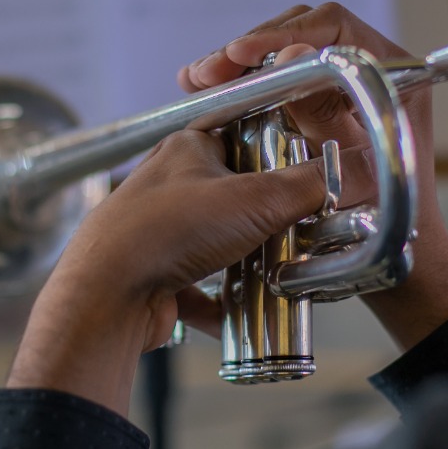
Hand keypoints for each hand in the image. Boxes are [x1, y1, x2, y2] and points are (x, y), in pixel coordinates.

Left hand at [7, 129, 328, 414]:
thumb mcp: (255, 199)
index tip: (309, 178)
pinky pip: (201, 287)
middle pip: (236, 196)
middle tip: (300, 231)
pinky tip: (242, 310)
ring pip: (220, 243)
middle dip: (269, 219)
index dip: (279, 157)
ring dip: (248, 261)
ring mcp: (161, 232)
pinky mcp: (157, 275)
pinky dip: (223, 301)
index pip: (245, 138)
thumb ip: (306, 185)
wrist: (107, 296)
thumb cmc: (164, 231)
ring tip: (278, 272)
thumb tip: (340, 175)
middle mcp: (170, 186)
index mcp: (187, 149)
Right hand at [180, 3, 447, 351]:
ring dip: (240, 64)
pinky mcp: (324, 101)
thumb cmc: (385, 222)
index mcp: (398, 74)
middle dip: (251, 48)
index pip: (334, 27)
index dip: (282, 33)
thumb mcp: (345, 166)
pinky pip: (281, 77)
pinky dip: (246, 82)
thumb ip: (321, 110)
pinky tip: (208, 90)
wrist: (399, 259)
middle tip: (208, 71)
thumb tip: (294, 51)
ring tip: (197, 78)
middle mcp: (376, 69)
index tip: (240, 52)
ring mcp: (348, 84)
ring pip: (286, 52)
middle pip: (304, 32)